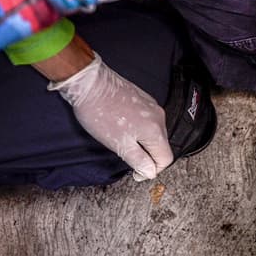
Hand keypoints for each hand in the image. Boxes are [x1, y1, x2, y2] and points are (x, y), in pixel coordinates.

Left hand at [48, 54, 172, 180]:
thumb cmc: (101, 114)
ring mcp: (153, 106)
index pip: (166, 159)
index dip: (152, 170)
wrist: (89, 83)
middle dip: (147, 155)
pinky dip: (139, 128)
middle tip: (125, 155)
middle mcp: (159, 117)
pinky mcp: (144, 98)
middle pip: (161, 145)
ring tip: (121, 139)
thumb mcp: (119, 145)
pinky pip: (148, 120)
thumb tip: (150, 172)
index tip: (136, 172)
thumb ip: (139, 161)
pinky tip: (122, 125)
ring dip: (142, 141)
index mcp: (156, 131)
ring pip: (154, 133)